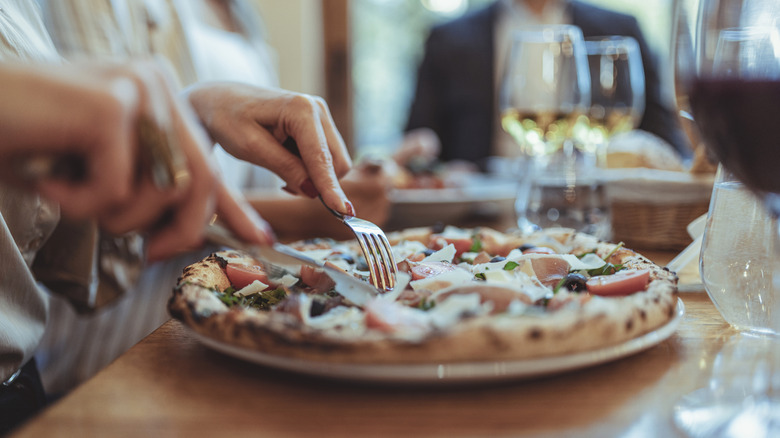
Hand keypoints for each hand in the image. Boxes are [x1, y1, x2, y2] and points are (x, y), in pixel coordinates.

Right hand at [0, 61, 272, 260]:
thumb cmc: (26, 142)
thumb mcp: (100, 168)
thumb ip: (146, 186)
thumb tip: (185, 231)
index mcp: (160, 98)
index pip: (208, 161)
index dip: (234, 207)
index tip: (260, 238)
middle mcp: (158, 87)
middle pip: (203, 181)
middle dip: (180, 230)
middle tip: (150, 253)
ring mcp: (138, 91)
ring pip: (165, 191)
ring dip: (116, 216)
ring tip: (71, 191)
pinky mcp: (111, 106)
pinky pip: (116, 190)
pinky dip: (81, 203)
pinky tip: (49, 179)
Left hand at [185, 82, 354, 215]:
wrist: (219, 100)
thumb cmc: (227, 120)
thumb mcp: (250, 148)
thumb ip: (284, 167)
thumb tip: (313, 191)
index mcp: (301, 109)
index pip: (321, 157)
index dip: (330, 187)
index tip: (343, 213)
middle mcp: (318, 108)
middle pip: (336, 162)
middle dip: (317, 182)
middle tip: (283, 185)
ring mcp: (321, 115)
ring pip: (333, 162)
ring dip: (312, 176)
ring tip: (279, 169)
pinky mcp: (318, 124)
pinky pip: (325, 158)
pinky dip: (309, 169)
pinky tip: (285, 163)